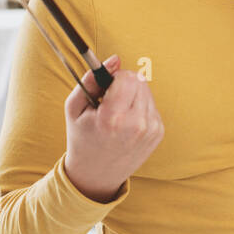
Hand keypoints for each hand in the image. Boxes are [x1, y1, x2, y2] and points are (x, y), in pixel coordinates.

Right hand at [62, 53, 164, 202]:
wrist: (97, 174)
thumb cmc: (82, 137)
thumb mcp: (75, 107)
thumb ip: (91, 79)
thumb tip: (115, 59)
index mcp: (113, 119)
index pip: (128, 77)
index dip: (115, 77)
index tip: (105, 89)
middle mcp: (136, 125)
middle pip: (139, 80)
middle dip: (124, 84)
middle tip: (109, 102)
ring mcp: (151, 130)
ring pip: (146, 90)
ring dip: (132, 95)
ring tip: (117, 114)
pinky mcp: (158, 132)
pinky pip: (151, 104)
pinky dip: (139, 108)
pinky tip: (127, 123)